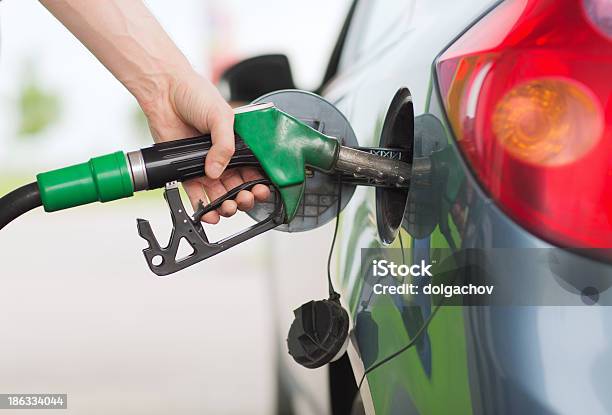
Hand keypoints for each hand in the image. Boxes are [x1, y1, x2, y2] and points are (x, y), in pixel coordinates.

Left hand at [140, 69, 269, 223]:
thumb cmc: (195, 95)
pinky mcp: (184, 171)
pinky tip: (209, 213)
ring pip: (220, 195)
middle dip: (244, 198)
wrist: (164, 91)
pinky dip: (203, 207)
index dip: (259, 183)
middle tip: (244, 199)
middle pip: (239, 187)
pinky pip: (196, 195)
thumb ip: (225, 145)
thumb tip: (216, 172)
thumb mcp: (221, 116)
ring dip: (226, 206)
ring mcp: (204, 166)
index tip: (260, 191)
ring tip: (227, 207)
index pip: (254, 170)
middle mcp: (223, 158)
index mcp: (239, 145)